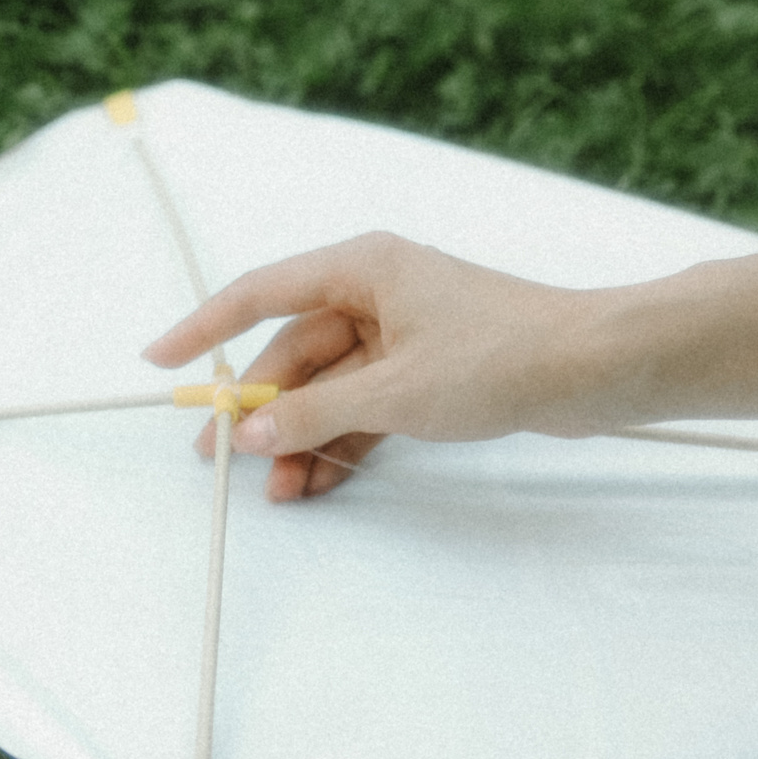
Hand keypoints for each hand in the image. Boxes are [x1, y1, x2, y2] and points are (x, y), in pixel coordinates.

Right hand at [146, 234, 600, 499]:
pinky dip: (340, 441)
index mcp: (361, 269)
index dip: (204, 328)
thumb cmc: (505, 354)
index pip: (259, 293)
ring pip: (328, 388)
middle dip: (262, 411)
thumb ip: (316, 413)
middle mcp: (375, 293)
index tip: (162, 359)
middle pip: (293, 353)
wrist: (596, 369)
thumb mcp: (396, 391)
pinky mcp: (426, 370)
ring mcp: (401, 334)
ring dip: (302, 437)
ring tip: (277, 490)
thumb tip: (255, 431)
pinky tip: (316, 481)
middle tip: (220, 454)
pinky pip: (363, 406)